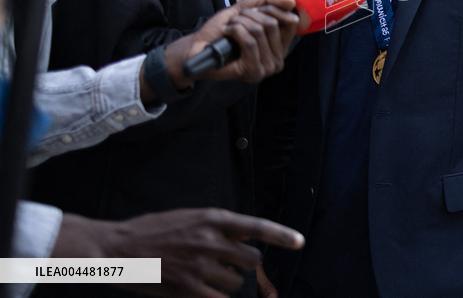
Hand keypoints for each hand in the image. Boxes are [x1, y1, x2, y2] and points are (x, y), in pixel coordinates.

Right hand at [53, 208, 303, 297]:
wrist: (116, 248)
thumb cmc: (153, 230)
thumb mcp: (189, 217)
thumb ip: (217, 227)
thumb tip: (243, 239)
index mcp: (212, 219)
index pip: (256, 226)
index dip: (281, 235)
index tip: (299, 242)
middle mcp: (211, 241)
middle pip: (252, 260)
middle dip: (245, 265)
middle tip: (228, 265)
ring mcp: (200, 266)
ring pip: (237, 283)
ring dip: (229, 284)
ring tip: (205, 276)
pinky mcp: (188, 288)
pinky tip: (205, 292)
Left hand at [159, 0, 299, 90]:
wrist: (199, 48)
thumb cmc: (221, 33)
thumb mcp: (247, 10)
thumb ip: (269, 3)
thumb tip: (291, 1)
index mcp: (280, 47)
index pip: (291, 21)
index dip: (272, 9)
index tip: (254, 10)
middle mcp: (277, 60)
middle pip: (273, 24)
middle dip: (250, 15)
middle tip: (236, 20)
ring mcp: (267, 68)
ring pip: (260, 30)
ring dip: (240, 22)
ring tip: (230, 28)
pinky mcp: (254, 71)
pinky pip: (250, 41)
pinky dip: (235, 31)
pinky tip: (227, 33)